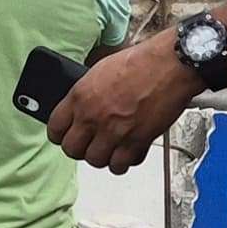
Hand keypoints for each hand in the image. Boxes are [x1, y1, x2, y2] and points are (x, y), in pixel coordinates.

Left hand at [48, 33, 202, 172]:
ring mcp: (114, 131)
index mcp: (80, 96)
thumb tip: (81, 108)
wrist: (171, 65)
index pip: (55, 128)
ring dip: (103, 156)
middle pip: (72, 150)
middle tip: (90, 144)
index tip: (67, 136)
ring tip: (111, 148)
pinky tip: (127, 153)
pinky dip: (123, 162)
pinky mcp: (136, 142)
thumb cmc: (142, 62)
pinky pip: (120, 165)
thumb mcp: (101, 70)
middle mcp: (93, 116)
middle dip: (80, 149)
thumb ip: (87, 93)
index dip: (61, 135)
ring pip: (95, 161)